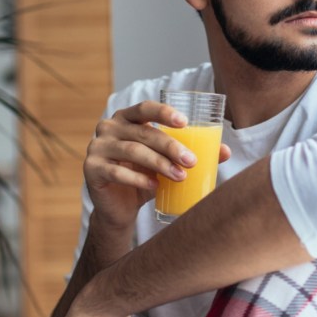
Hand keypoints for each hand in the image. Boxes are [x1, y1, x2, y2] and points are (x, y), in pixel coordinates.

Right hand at [84, 99, 230, 230]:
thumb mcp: (166, 163)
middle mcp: (108, 128)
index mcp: (126, 118)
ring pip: (133, 151)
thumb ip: (189, 154)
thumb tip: (225, 151)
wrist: (118, 208)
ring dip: (160, 164)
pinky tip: (156, 186)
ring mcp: (97, 147)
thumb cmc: (144, 178)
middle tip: (192, 160)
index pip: (144, 108)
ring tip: (181, 176)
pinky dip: (139, 179)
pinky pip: (117, 171)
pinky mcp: (91, 169)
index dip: (164, 113)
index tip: (185, 122)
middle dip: (171, 146)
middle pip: (143, 132)